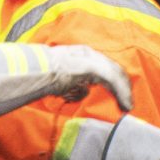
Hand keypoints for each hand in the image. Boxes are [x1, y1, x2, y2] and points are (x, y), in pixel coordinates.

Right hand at [0, 43, 135, 123]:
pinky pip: (112, 81)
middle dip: (122, 86)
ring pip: (115, 75)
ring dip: (124, 92)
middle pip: (112, 69)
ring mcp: (90, 58)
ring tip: (128, 107)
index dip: (113, 80)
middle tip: (127, 102)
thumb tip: (79, 92)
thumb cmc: (38, 75)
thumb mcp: (57, 80)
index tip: (118, 94)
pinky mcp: (92, 67)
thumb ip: (70, 84)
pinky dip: (121, 94)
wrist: (31, 70)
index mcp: (79, 53)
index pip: (102, 66)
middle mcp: (88, 53)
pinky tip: (126, 106)